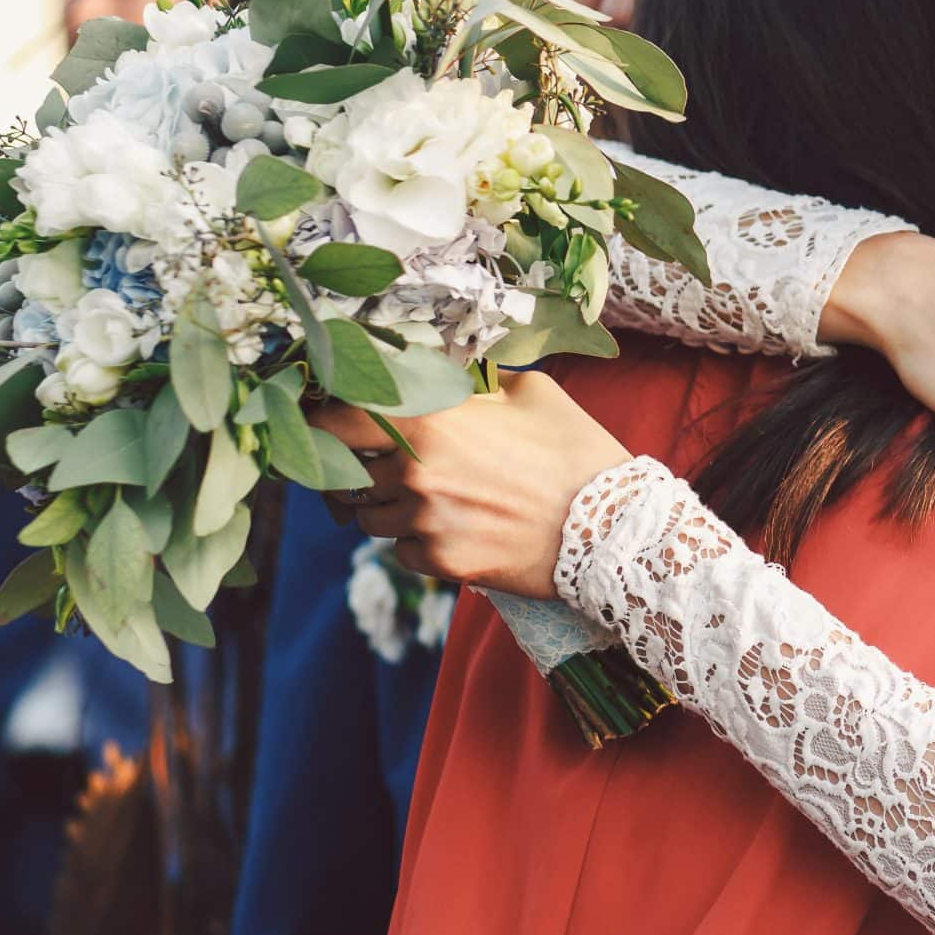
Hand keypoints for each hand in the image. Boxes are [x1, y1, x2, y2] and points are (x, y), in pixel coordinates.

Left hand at [309, 372, 630, 600]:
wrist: (612, 527)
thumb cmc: (574, 450)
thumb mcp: (530, 391)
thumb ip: (471, 380)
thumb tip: (437, 371)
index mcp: (429, 422)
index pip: (335, 419)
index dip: (322, 419)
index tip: (327, 419)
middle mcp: (414, 474)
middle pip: (345, 474)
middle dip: (357, 468)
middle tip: (380, 464)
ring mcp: (425, 523)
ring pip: (370, 517)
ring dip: (386, 507)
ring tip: (432, 497)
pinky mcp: (440, 562)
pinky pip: (402, 551)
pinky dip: (418, 541)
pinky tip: (457, 527)